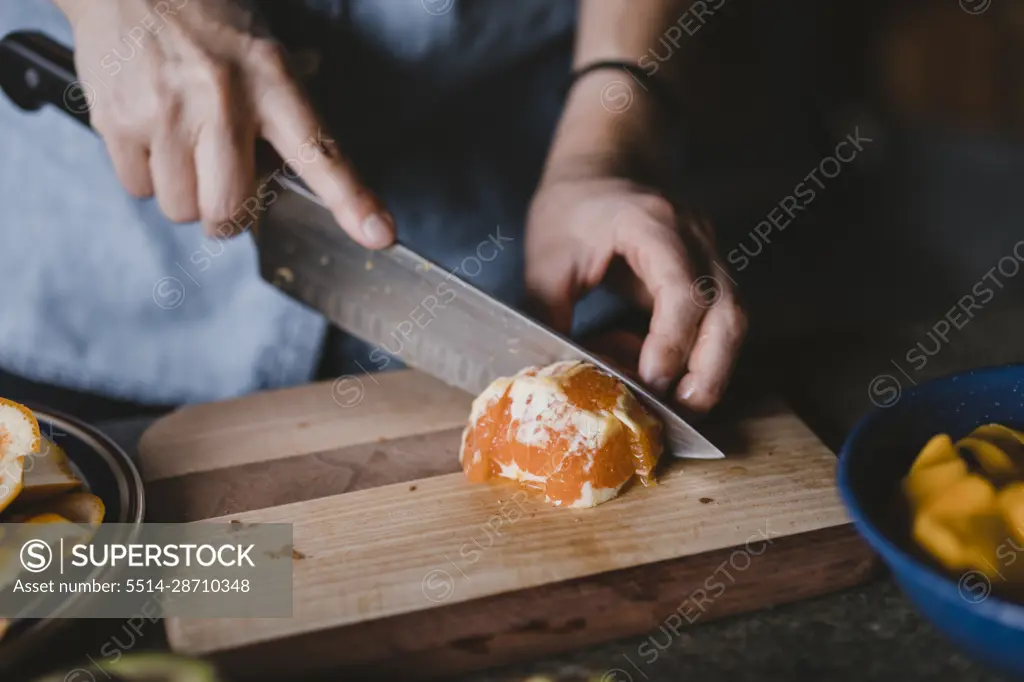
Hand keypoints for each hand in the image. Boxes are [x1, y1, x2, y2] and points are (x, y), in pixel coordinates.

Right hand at [55, 0, 393, 245]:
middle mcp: (221, 101)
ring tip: (186, 149)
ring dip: (187, 195)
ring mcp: (165, 113)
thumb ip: (293, 104)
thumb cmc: (208, 18)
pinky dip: (147, 177)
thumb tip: (322, 159)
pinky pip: (138, 189)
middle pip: (231, 209)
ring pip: (182, 208)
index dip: (352, 201)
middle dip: (230, 217)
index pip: (321, 151)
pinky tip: (154, 138)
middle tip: (228, 190)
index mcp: (272, 81)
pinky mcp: (117, 122)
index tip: (379, 234)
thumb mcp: (266, 49)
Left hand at [525, 171, 746, 412]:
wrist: (604, 164)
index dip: (672, 340)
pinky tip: (654, 367)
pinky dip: (693, 352)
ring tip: (676, 405)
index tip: (652, 380)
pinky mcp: (707, 273)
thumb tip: (558, 374)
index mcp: (652, 224)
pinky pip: (715, 320)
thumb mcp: (546, 257)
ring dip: (710, 368)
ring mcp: (708, 254)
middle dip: (710, 369)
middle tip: (682, 411)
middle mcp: (694, 238)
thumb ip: (550, 314)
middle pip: (727, 310)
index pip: (682, 287)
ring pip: (732, 319)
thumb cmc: (572, 206)